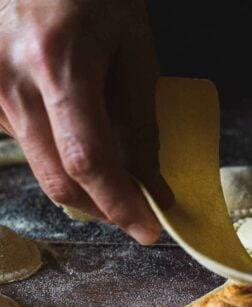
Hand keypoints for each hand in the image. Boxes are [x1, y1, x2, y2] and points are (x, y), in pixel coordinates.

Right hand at [0, 0, 173, 243]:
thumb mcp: (133, 47)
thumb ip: (141, 119)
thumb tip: (153, 182)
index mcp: (57, 62)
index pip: (88, 160)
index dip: (120, 204)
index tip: (148, 229)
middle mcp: (13, 83)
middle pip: (59, 180)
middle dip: (104, 208)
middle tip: (137, 212)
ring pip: (42, 170)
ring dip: (84, 186)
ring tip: (115, 171)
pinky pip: (29, 147)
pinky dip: (60, 157)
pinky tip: (77, 135)